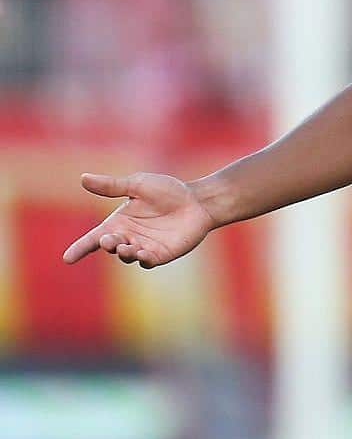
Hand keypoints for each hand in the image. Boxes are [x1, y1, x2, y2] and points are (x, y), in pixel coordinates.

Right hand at [61, 172, 218, 269]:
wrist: (198, 201)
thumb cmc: (168, 191)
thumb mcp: (138, 185)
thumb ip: (113, 186)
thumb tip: (83, 178)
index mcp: (119, 222)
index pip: (94, 238)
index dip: (80, 248)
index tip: (67, 258)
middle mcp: (128, 237)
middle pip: (110, 246)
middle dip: (107, 244)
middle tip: (109, 239)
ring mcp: (144, 247)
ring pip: (127, 256)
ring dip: (124, 252)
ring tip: (126, 246)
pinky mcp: (162, 254)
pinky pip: (148, 261)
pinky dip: (143, 259)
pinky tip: (142, 253)